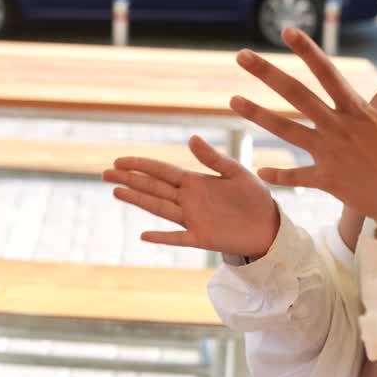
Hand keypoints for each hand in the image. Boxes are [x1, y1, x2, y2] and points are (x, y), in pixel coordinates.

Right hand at [103, 135, 280, 257]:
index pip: (161, 171)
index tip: (119, 161)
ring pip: (158, 208)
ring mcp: (192, 219)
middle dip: (129, 180)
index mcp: (195, 181)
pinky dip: (161, 237)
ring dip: (138, 200)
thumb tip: (190, 138)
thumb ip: (213, 158)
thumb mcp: (236, 173)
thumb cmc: (255, 198)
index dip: (140, 165)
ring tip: (116, 192)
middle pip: (153, 187)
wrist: (270, 226)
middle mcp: (188, 199)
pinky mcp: (202, 238)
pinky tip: (143, 235)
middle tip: (105, 173)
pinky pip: (177, 238)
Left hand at [231, 28, 376, 235]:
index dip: (307, 50)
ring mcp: (331, 154)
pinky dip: (279, 174)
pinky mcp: (328, 181)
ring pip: (287, 130)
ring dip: (258, 115)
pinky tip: (260, 171)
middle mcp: (340, 127)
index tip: (286, 31)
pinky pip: (297, 176)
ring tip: (233, 101)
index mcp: (359, 111)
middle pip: (296, 94)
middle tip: (241, 55)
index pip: (328, 72)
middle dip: (267, 73)